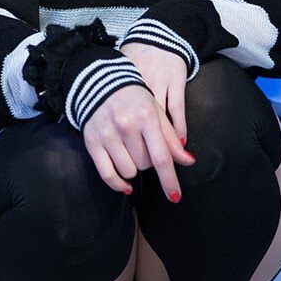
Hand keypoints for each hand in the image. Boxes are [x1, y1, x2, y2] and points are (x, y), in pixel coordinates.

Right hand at [82, 45, 194, 201]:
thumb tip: (188, 161)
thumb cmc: (135, 99)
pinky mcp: (92, 142)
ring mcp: (107, 135)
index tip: (175, 197)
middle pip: (145, 165)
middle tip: (143, 145)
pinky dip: (118, 184)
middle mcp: (126, 126)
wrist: (101, 83)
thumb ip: (171, 138)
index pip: (161, 156)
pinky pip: (107, 175)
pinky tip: (125, 185)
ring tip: (130, 151)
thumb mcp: (156, 112)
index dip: (169, 180)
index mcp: (146, 117)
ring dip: (133, 168)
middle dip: (148, 161)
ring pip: (128, 172)